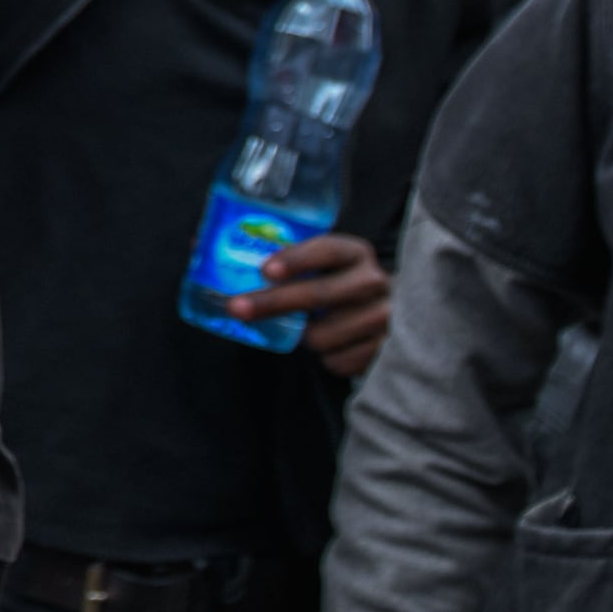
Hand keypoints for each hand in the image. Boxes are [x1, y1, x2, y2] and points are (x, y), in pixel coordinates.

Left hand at [230, 229, 393, 376]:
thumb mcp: (327, 268)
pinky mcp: (387, 351)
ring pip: (321, 335)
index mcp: (356, 253)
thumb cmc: (343, 288)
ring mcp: (385, 318)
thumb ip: (290, 265)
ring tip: (310, 330)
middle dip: (273, 303)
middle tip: (236, 308)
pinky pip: (336, 361)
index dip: (296, 260)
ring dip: (304, 337)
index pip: (328, 250)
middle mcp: (375, 282)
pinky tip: (335, 346)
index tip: (264, 271)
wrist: (394, 318)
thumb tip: (218, 263)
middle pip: (319, 294)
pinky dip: (326, 357)